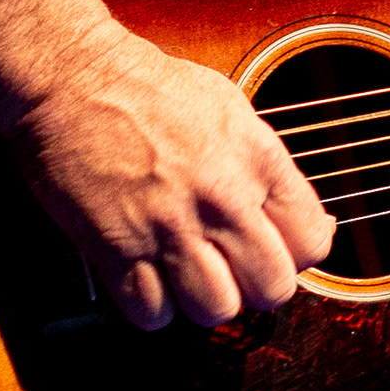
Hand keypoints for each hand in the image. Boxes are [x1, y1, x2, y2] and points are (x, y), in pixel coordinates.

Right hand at [7, 28, 336, 330]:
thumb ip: (266, 170)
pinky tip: (149, 280)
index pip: (312, 242)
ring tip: (188, 275)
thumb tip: (301, 220)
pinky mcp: (117, 247)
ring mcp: (171, 225)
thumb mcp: (232, 111)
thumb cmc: (152, 88)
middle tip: (233, 269)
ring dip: (203, 300)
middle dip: (255, 287)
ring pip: (216, 310)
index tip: (274, 248)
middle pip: (272, 288)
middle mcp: (223, 197)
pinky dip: (151, 307)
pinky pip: (152, 313)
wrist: (77, 77)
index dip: (296, 255)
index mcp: (259, 159)